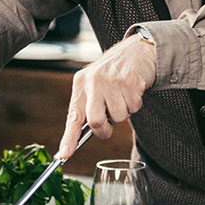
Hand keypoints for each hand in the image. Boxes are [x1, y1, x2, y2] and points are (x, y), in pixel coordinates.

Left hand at [57, 34, 155, 156]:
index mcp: (81, 83)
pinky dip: (135, 104)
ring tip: (124, 95)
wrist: (138, 49)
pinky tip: (133, 89)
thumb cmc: (115, 72)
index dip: (69, 138)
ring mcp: (111, 81)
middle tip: (110, 122)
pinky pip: (133, 108)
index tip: (65, 155)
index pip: (73, 116)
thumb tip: (85, 133)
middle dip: (105, 129)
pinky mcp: (130, 81)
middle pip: (96, 122)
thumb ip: (89, 105)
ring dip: (124, 112)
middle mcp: (93, 81)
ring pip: (118, 117)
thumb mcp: (95, 83)